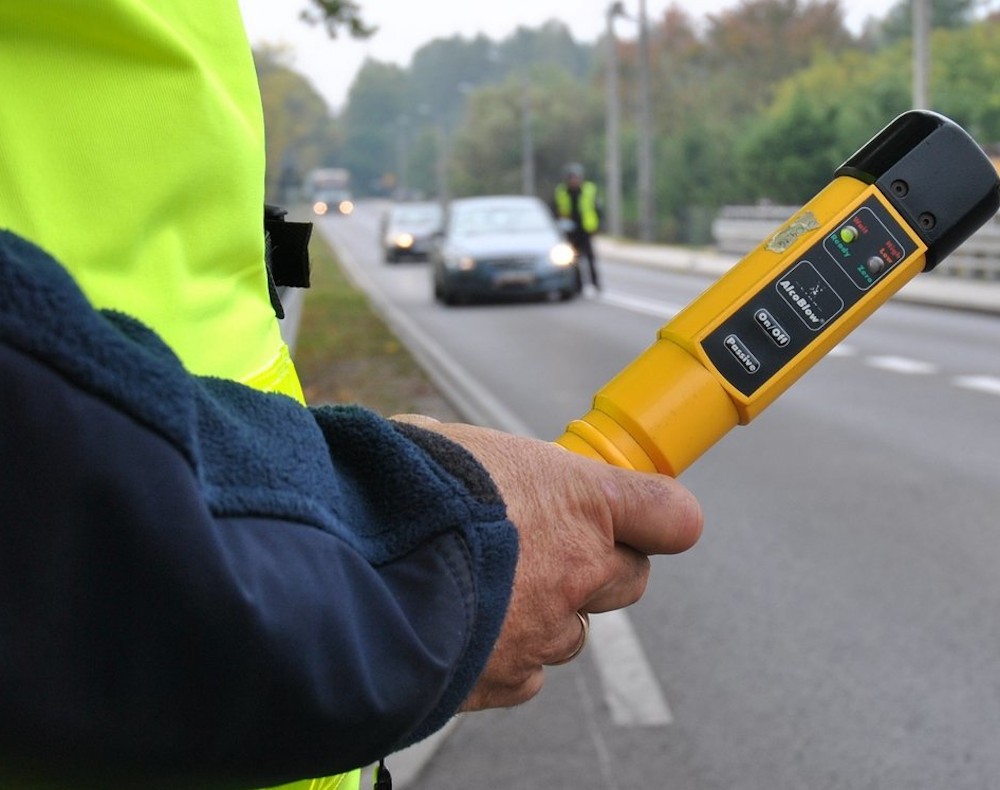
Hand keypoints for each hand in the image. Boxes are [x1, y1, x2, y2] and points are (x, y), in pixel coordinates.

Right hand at [391, 416, 702, 710]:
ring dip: (547, 613)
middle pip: (630, 579)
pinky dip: (507, 655)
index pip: (671, 516)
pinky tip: (466, 630)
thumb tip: (470, 463)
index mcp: (580, 500)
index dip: (661, 518)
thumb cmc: (400, 488)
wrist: (349, 566)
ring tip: (489, 591)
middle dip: (600, 566)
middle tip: (552, 550)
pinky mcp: (505, 676)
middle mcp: (579, 569)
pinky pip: (527, 672)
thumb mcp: (452, 443)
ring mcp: (546, 629)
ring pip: (574, 631)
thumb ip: (490, 463)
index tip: (645, 517)